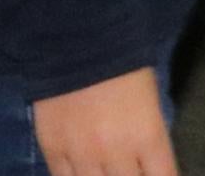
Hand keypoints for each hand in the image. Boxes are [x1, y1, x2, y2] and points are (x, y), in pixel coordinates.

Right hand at [32, 65, 177, 175]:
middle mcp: (116, 152)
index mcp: (148, 136)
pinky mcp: (53, 151)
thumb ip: (151, 136)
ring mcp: (82, 154)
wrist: (81, 42)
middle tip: (128, 170)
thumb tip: (150, 163)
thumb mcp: (151, 101)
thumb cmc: (126, 66)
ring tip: (105, 172)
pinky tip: (81, 173)